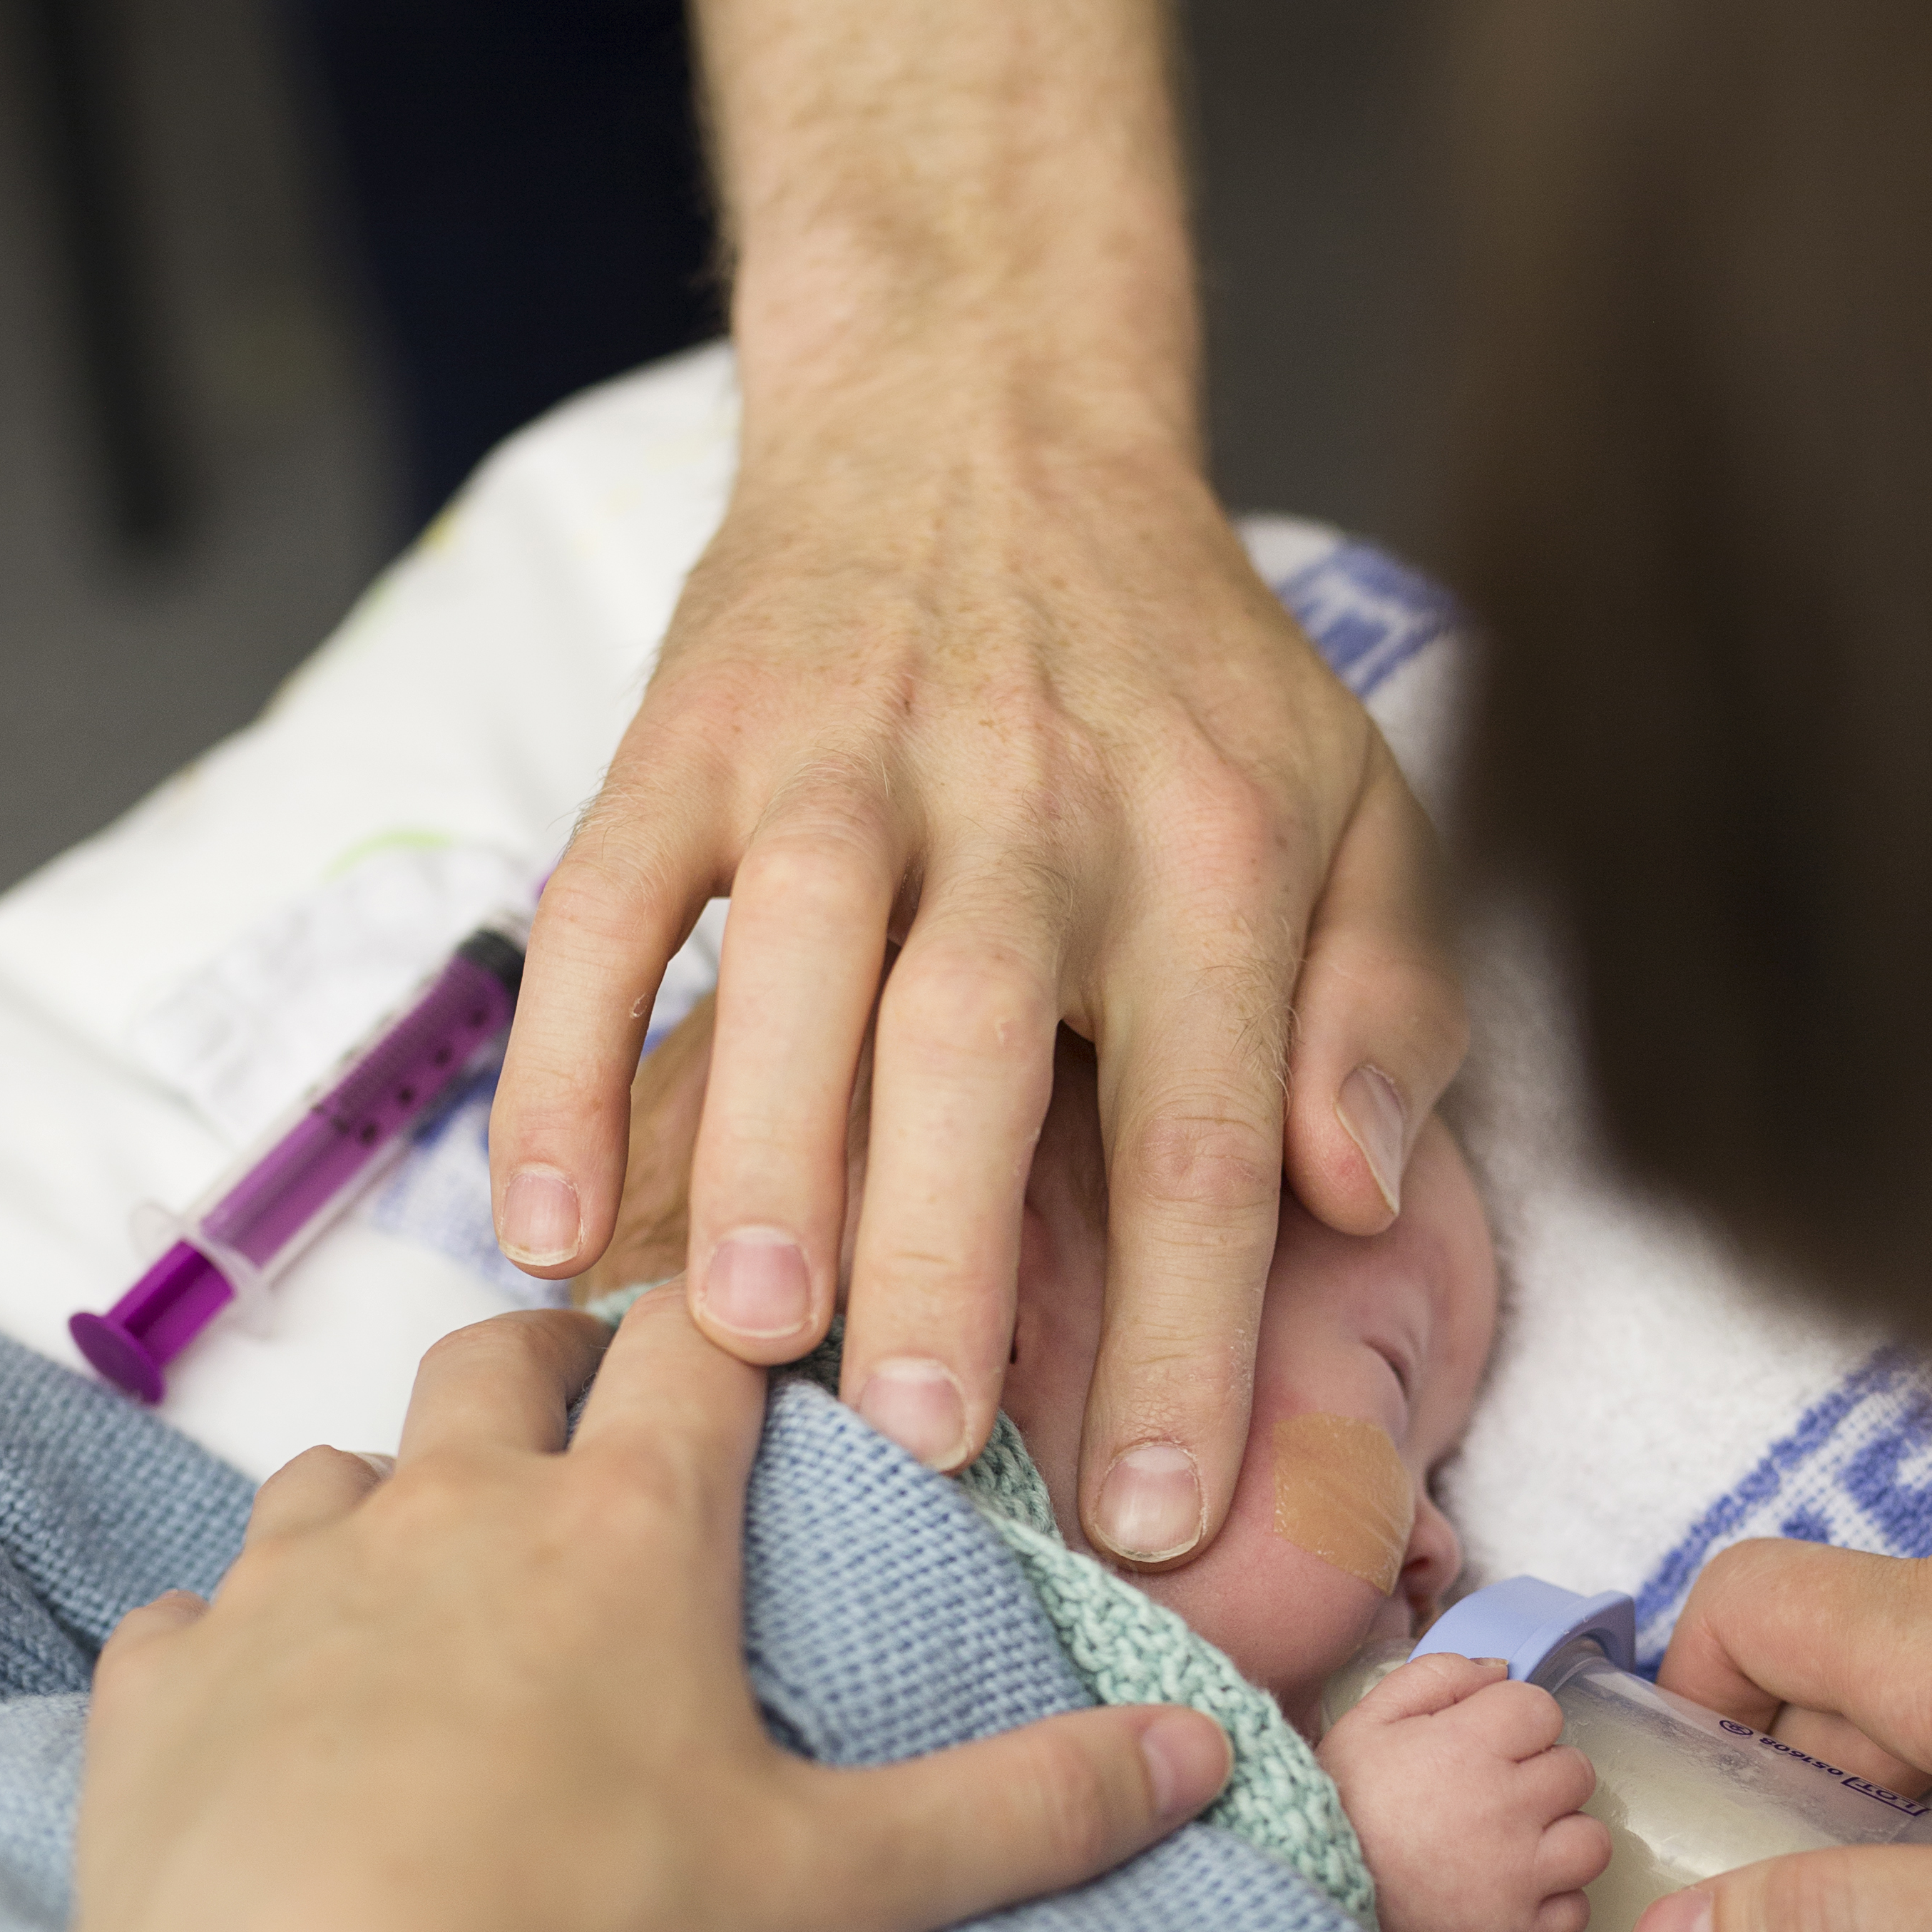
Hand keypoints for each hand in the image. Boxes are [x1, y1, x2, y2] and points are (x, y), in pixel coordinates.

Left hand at [76, 1289, 1230, 1931]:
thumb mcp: (838, 1885)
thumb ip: (1028, 1813)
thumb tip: (1203, 1755)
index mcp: (623, 1530)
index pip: (697, 1347)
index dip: (738, 1320)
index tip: (762, 1331)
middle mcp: (445, 1513)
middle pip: (496, 1360)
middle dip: (553, 1362)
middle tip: (593, 1409)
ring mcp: (286, 1584)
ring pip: (334, 1468)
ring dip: (390, 1496)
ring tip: (436, 1575)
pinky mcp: (165, 1681)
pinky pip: (200, 1617)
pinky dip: (242, 1642)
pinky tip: (272, 1713)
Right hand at [491, 405, 1463, 1564]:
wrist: (987, 414)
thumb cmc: (1185, 682)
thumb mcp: (1358, 808)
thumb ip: (1386, 1006)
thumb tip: (1360, 1195)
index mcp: (1210, 849)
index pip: (1203, 1127)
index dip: (1185, 1333)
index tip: (1162, 1516)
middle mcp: (1028, 797)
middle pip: (980, 1043)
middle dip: (946, 1247)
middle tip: (918, 1437)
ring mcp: (840, 753)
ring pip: (795, 964)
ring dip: (762, 1149)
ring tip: (747, 1334)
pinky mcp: (688, 728)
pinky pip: (608, 902)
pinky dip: (563, 1058)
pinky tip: (544, 1223)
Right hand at [1320, 1654, 1608, 1931]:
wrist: (1306, 1892)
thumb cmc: (1335, 1805)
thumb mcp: (1367, 1721)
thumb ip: (1437, 1678)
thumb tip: (1501, 1668)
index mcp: (1470, 1745)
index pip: (1543, 1710)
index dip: (1517, 1724)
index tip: (1488, 1745)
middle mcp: (1505, 1806)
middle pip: (1576, 1772)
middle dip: (1542, 1777)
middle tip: (1497, 1796)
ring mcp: (1516, 1875)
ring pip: (1591, 1842)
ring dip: (1562, 1839)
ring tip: (1519, 1845)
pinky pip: (1575, 1911)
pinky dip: (1554, 1904)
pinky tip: (1515, 1892)